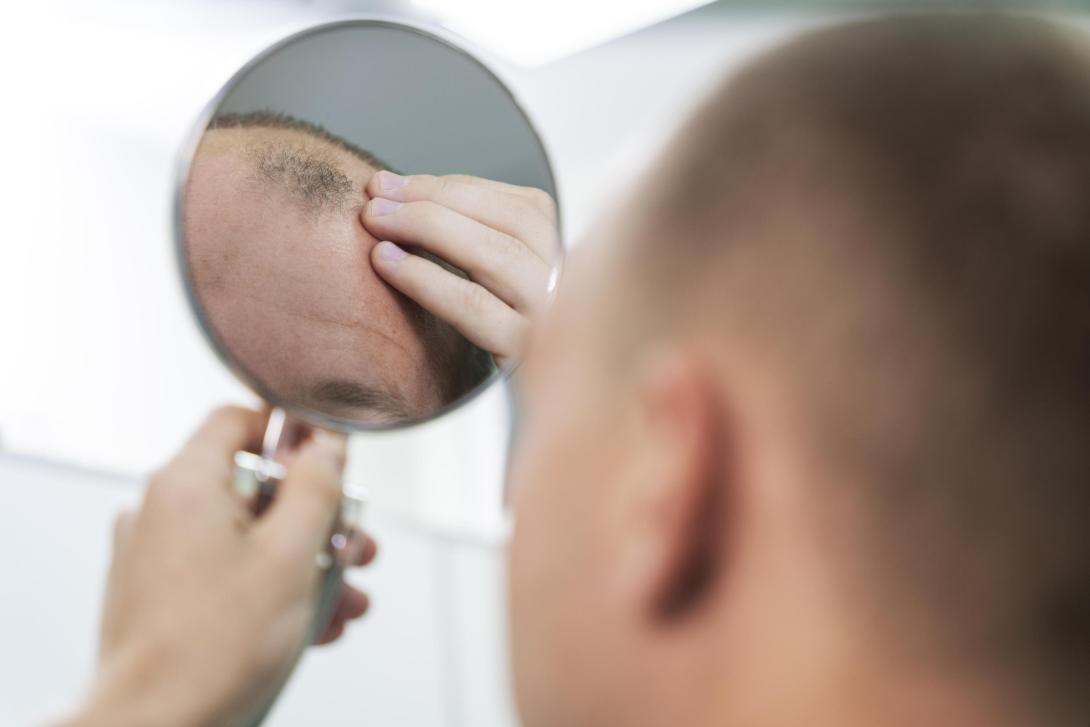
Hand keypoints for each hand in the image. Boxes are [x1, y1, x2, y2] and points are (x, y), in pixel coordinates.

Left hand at [60, 406, 376, 726]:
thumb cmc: (207, 652)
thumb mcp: (290, 556)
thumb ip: (316, 488)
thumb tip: (328, 446)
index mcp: (186, 484)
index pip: (241, 419)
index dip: (294, 433)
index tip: (331, 460)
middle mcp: (163, 512)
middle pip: (254, 485)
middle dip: (316, 517)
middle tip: (352, 543)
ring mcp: (158, 556)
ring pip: (247, 536)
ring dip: (305, 561)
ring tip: (344, 596)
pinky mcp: (161, 597)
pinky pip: (228, 573)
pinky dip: (271, 588)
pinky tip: (312, 622)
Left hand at [362, 171, 558, 367]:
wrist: (548, 426)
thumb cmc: (501, 347)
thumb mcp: (502, 290)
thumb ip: (473, 244)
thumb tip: (395, 195)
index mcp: (568, 257)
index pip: (516, 203)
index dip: (447, 186)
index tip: (390, 184)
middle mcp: (570, 284)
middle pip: (507, 222)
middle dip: (431, 201)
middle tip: (372, 200)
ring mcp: (554, 322)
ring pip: (495, 256)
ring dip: (427, 229)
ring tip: (375, 226)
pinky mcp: (527, 360)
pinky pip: (475, 308)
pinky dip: (428, 280)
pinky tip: (390, 266)